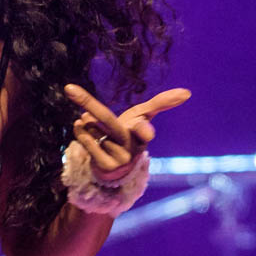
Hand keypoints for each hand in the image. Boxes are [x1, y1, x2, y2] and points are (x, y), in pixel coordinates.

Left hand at [64, 83, 190, 183]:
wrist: (116, 167)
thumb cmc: (130, 135)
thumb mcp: (142, 117)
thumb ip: (161, 103)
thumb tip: (188, 92)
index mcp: (143, 133)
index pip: (143, 128)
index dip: (143, 129)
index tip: (146, 133)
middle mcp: (131, 146)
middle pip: (107, 120)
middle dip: (88, 103)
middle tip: (68, 88)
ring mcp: (116, 158)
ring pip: (92, 128)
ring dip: (88, 121)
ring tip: (93, 123)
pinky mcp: (103, 166)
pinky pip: (85, 140)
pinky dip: (81, 130)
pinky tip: (81, 125)